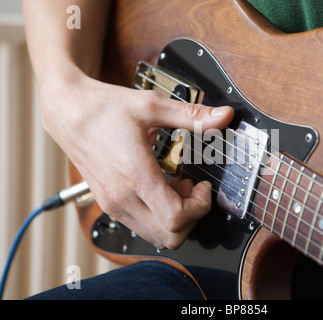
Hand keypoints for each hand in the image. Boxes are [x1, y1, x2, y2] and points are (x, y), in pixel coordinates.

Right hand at [40, 70, 233, 249]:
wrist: (69, 112)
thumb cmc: (105, 109)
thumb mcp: (152, 107)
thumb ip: (192, 116)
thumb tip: (223, 117)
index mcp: (135, 175)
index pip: (176, 218)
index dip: (200, 207)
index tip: (203, 187)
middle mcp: (122, 198)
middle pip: (170, 237)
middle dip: (192, 217)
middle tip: (193, 190)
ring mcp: (113, 205)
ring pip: (156, 237)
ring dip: (176, 219)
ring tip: (177, 188)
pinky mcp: (109, 205)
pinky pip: (142, 227)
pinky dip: (159, 217)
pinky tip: (161, 189)